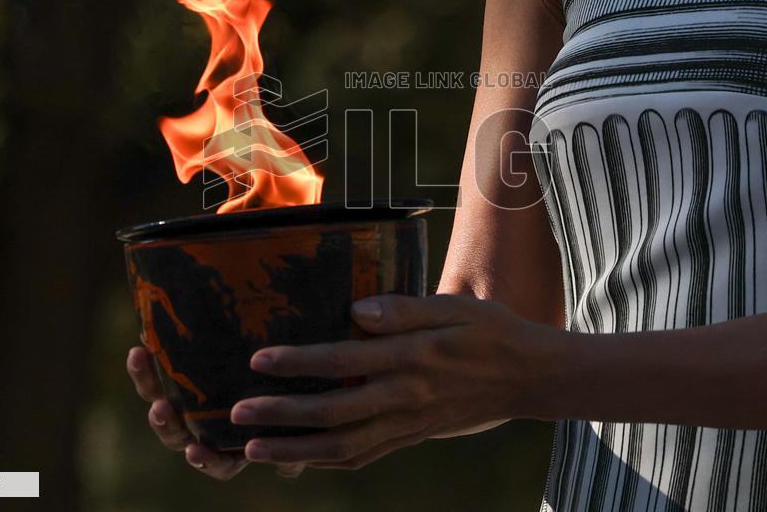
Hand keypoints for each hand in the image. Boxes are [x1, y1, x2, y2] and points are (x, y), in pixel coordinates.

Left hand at [125, 347, 304, 478]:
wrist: (286, 363)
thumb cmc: (296, 401)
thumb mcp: (295, 426)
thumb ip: (290, 444)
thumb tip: (290, 465)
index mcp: (234, 448)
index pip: (218, 464)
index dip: (206, 461)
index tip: (196, 452)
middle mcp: (207, 431)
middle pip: (180, 437)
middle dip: (167, 426)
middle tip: (161, 411)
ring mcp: (190, 405)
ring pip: (162, 405)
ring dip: (148, 386)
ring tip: (141, 362)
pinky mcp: (181, 376)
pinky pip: (157, 375)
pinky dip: (145, 366)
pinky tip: (139, 347)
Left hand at [230, 294, 545, 468]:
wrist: (530, 377)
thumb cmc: (489, 331)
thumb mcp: (454, 306)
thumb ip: (405, 308)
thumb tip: (357, 310)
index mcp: (412, 359)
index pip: (344, 361)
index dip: (299, 362)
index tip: (258, 360)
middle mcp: (405, 398)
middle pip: (333, 413)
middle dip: (282, 416)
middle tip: (236, 414)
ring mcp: (409, 424)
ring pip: (344, 447)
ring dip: (295, 450)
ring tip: (251, 451)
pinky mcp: (413, 436)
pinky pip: (365, 456)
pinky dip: (328, 461)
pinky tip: (301, 458)